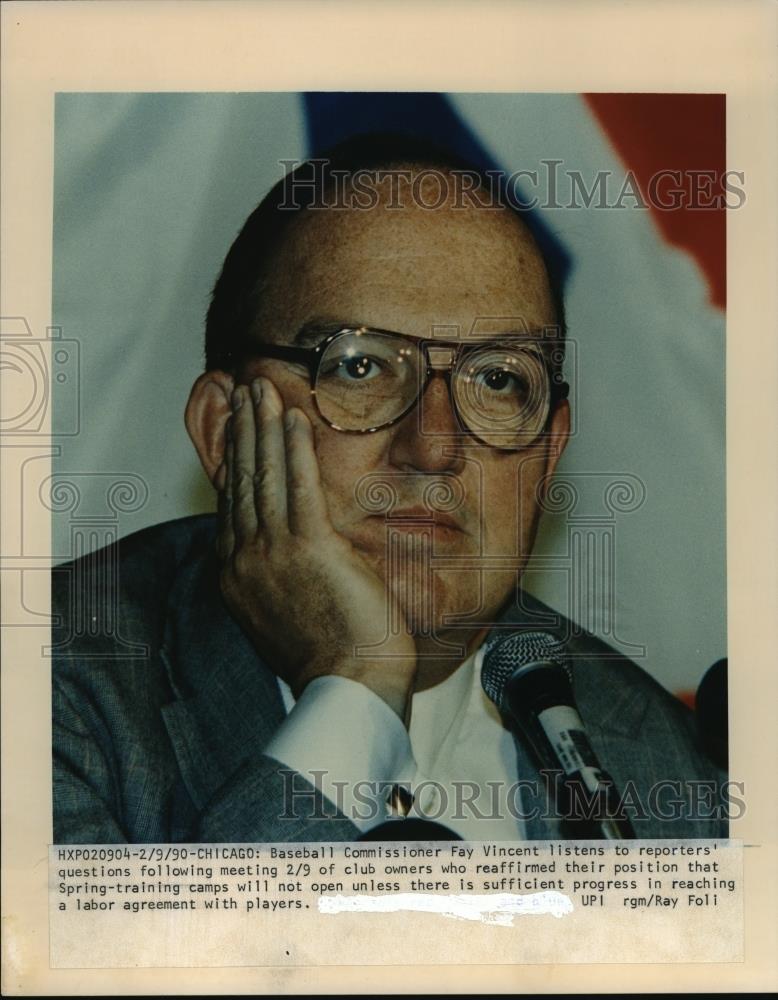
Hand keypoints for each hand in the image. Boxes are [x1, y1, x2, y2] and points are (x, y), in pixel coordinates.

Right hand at [217, 377, 416, 719]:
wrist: (349, 684)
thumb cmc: (329, 655)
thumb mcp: (285, 611)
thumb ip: (276, 574)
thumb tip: (285, 550)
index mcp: (236, 575)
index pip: (231, 502)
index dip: (233, 458)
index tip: (236, 428)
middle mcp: (244, 559)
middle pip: (241, 480)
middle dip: (242, 429)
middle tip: (242, 391)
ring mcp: (273, 551)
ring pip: (264, 475)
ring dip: (262, 426)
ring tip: (261, 390)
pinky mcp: (310, 546)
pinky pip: (299, 485)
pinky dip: (294, 448)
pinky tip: (294, 418)